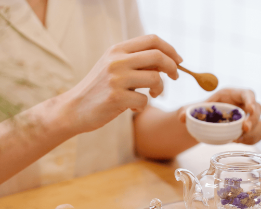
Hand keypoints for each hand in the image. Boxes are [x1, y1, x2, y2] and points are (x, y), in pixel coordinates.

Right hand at [61, 35, 181, 133]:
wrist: (74, 108)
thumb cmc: (99, 89)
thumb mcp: (113, 67)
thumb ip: (136, 61)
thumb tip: (167, 62)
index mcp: (117, 49)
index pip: (152, 40)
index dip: (170, 49)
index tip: (178, 61)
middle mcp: (117, 60)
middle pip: (158, 56)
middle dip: (173, 67)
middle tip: (175, 77)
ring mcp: (116, 78)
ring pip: (155, 79)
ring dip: (160, 89)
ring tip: (152, 95)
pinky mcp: (116, 97)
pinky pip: (144, 101)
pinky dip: (143, 107)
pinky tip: (132, 108)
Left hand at [178, 88, 260, 144]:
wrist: (204, 123)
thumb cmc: (202, 111)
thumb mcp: (193, 109)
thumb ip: (186, 111)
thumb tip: (181, 118)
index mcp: (232, 95)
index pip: (248, 93)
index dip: (251, 100)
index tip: (249, 109)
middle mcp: (244, 105)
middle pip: (259, 109)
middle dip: (253, 120)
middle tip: (243, 129)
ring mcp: (249, 118)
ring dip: (253, 133)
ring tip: (238, 139)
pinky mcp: (250, 130)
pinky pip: (258, 135)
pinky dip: (251, 141)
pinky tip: (240, 143)